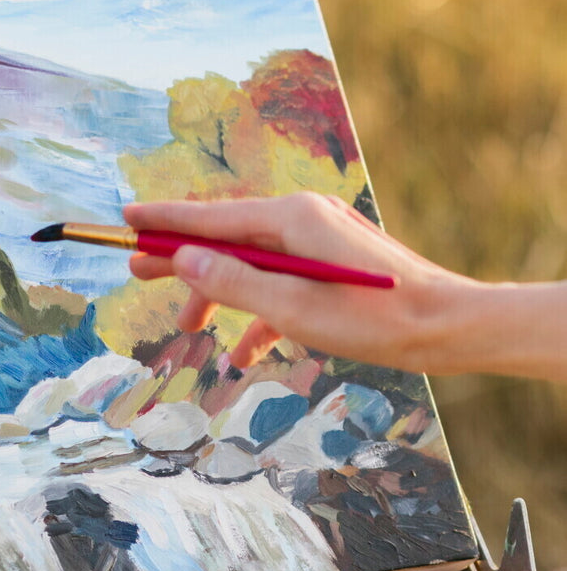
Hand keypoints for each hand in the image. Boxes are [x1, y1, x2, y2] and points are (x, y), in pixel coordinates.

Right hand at [125, 193, 479, 371]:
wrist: (444, 326)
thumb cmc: (372, 319)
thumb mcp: (290, 307)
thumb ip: (233, 281)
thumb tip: (183, 259)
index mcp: (291, 218)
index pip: (211, 217)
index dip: (164, 220)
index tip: (126, 220)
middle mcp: (302, 218)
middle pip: (225, 236)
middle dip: (181, 257)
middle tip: (136, 271)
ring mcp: (317, 241)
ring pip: (249, 263)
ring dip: (217, 293)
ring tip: (186, 328)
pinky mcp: (329, 265)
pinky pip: (279, 282)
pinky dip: (257, 312)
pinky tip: (245, 353)